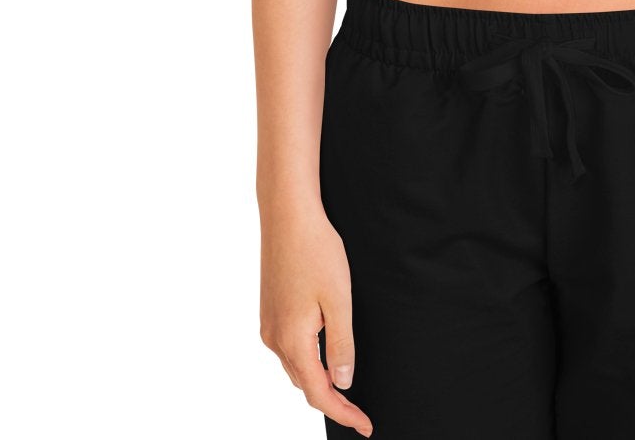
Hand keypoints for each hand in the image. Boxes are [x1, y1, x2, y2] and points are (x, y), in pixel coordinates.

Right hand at [259, 209, 373, 436]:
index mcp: (292, 340)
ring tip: (344, 385)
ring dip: (317, 381)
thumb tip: (343, 383)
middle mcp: (274, 338)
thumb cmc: (316, 252)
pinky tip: (322, 353)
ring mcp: (268, 324)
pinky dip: (306, 360)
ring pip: (295, 367)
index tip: (365, 426)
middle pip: (304, 384)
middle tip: (360, 410)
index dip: (343, 412)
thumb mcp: (339, 300)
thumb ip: (341, 345)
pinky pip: (288, 349)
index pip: (318, 392)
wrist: (287, 215)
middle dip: (331, 400)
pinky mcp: (269, 310)